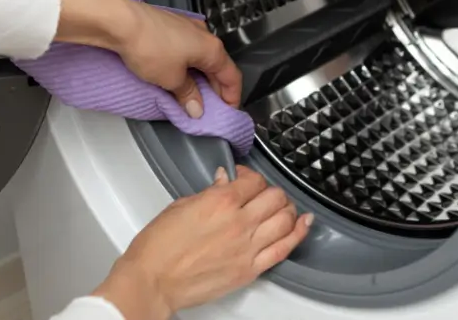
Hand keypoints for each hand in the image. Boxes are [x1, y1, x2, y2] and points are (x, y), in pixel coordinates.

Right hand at [92, 166, 312, 319]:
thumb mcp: (180, 206)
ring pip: (285, 219)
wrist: (153, 281)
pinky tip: (304, 223)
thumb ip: (208, 193)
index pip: (253, 180)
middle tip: (262, 194)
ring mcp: (248, 247)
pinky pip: (284, 248)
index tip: (243, 178)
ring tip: (283, 207)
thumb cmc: (158, 247)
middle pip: (274, 197)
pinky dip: (298, 233)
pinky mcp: (250, 269)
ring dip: (287, 208)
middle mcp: (238, 222)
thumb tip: (223, 182)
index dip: (250, 176)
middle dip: (270, 191)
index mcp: (219, 202)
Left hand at [117, 1, 240, 115]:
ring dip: (198, 77)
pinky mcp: (169, 26)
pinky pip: (185, 50)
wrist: (120, 22)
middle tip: (207, 108)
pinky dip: (185, 65)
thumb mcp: (171, 79)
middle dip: (214, 89)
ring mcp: (186, 27)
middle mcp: (203, 34)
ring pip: (200, 57)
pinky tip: (174, 76)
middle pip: (217, 66)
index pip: (232, 76)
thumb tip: (195, 107)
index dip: (232, 97)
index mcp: (212, 48)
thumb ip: (187, 95)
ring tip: (188, 95)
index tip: (228, 112)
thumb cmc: (149, 46)